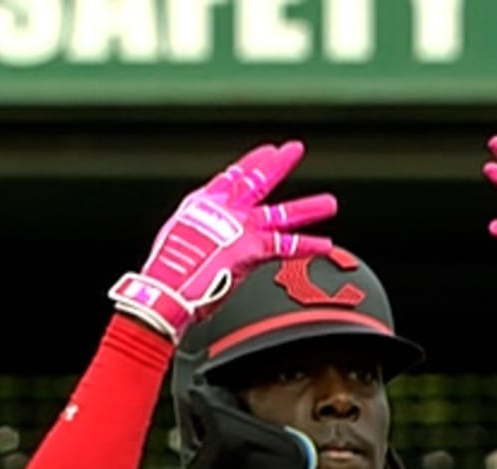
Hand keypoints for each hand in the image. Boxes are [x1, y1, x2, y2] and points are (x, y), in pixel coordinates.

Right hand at [110, 141, 340, 341]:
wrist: (166, 290)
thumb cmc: (166, 276)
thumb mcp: (179, 245)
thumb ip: (199, 240)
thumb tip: (204, 252)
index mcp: (201, 206)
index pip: (230, 178)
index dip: (248, 165)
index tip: (265, 152)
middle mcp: (223, 210)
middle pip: (256, 181)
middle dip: (277, 164)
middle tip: (293, 150)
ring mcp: (240, 228)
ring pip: (281, 213)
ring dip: (308, 208)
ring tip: (330, 204)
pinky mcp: (253, 248)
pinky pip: (287, 246)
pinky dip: (308, 246)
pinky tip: (325, 244)